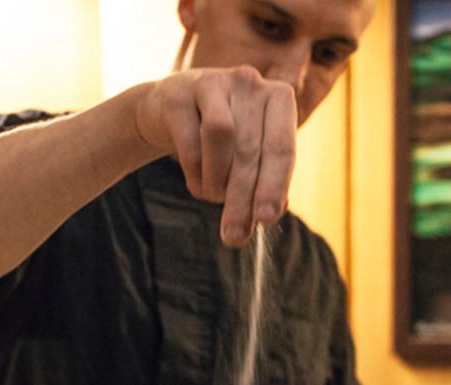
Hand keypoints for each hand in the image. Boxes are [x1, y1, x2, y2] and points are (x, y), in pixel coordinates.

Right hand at [133, 66, 296, 246]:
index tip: (267, 220)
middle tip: (234, 237)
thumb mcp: (249, 156)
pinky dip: (194, 174)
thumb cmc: (221, 141)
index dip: (275, 186)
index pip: (282, 147)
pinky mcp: (178, 93)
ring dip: (216, 179)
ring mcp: (213, 82)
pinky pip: (189, 141)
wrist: (168, 113)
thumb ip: (267, 181)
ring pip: (221, 136)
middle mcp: (249, 82)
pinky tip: (196, 184)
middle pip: (250, 149)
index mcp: (278, 98)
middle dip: (242, 198)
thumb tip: (272, 213)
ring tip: (212, 197)